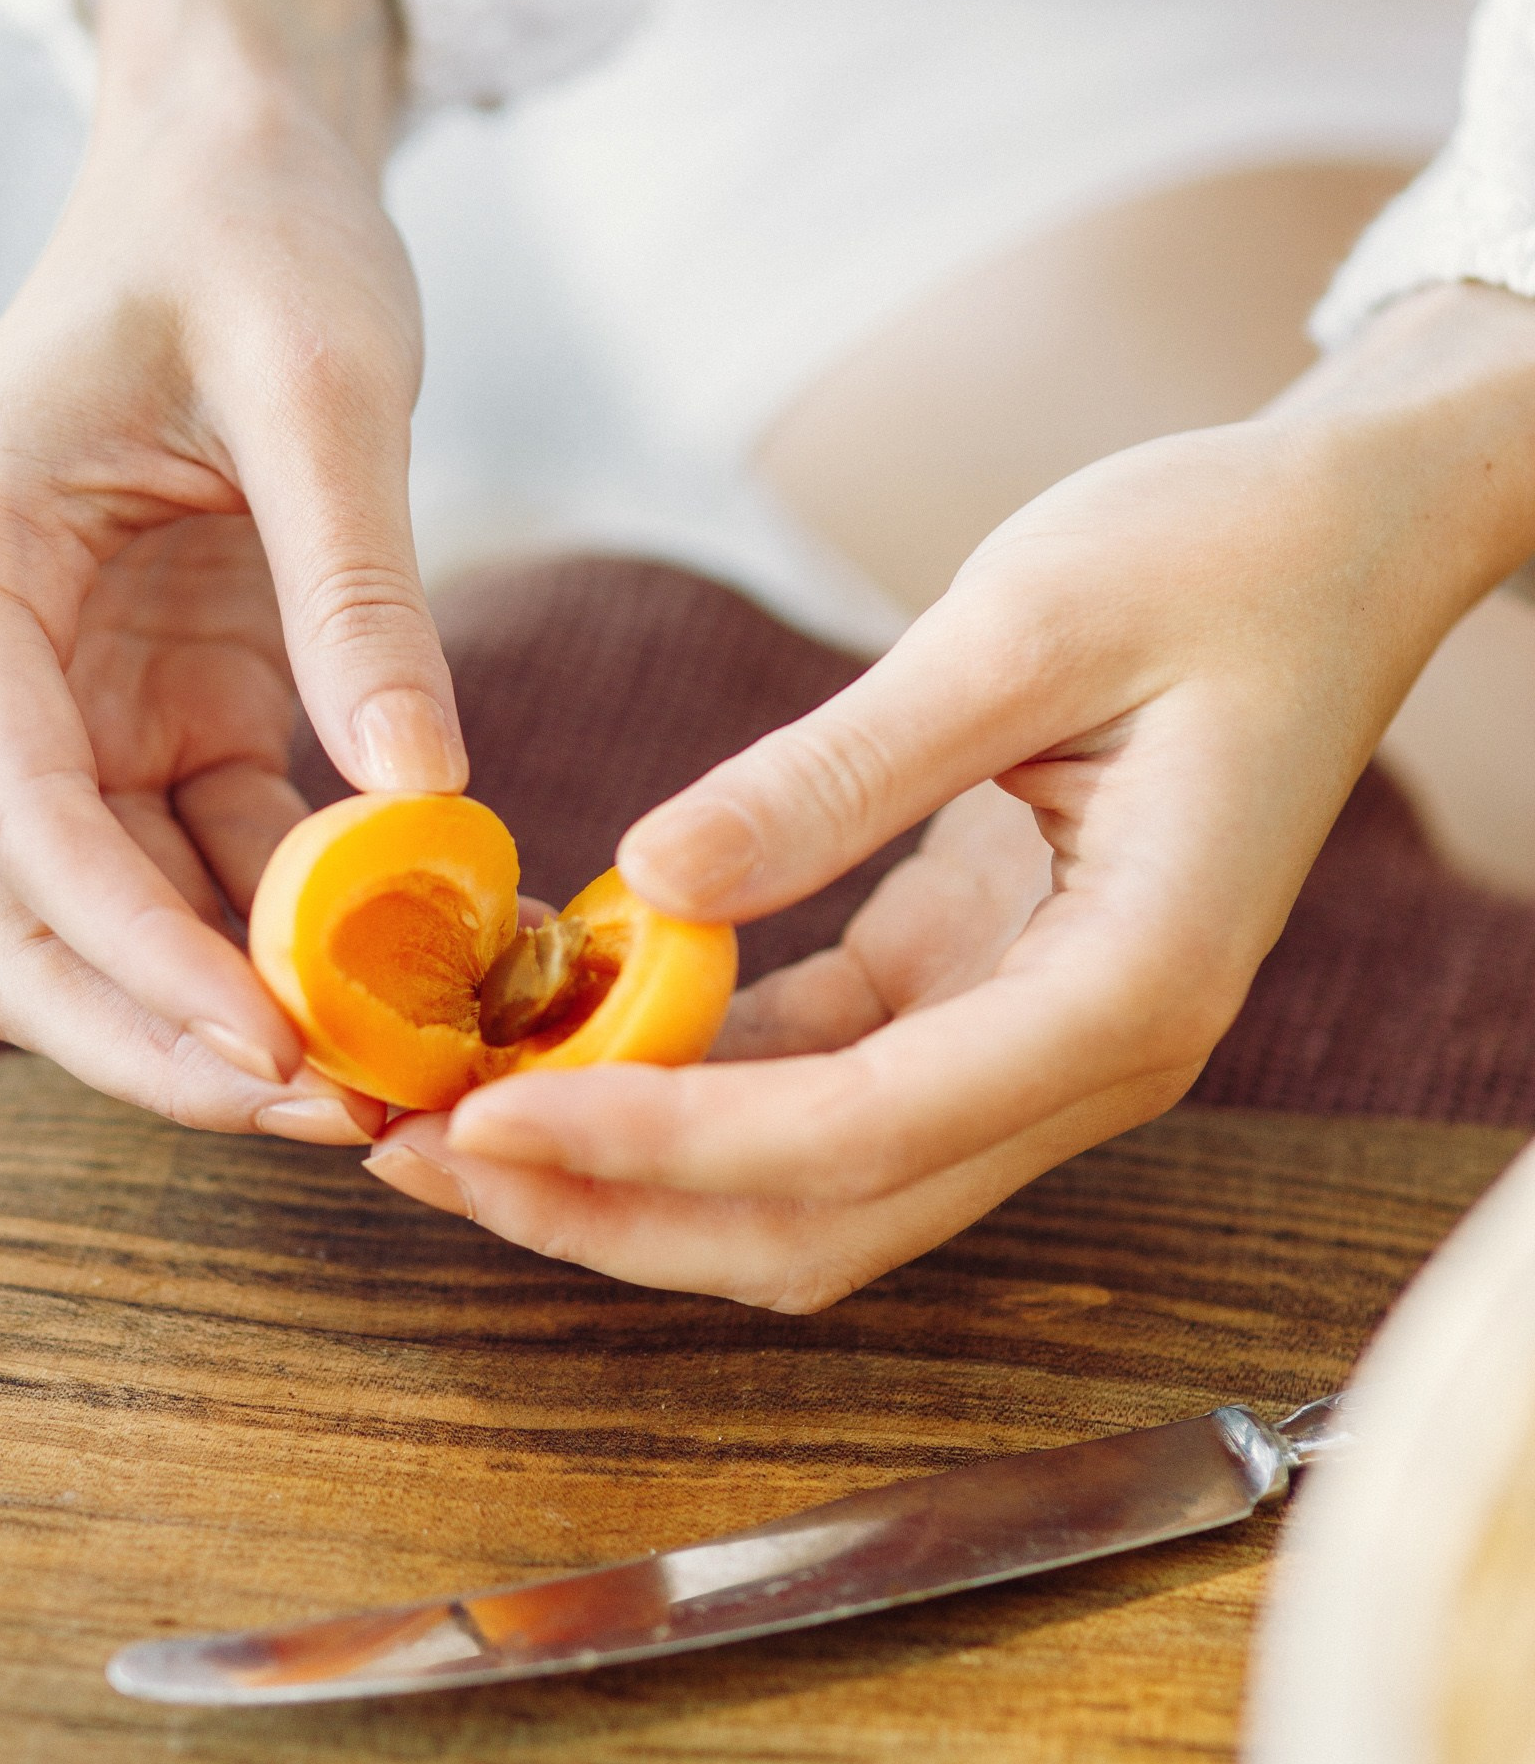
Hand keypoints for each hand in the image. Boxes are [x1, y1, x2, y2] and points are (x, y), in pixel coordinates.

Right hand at [0, 0, 462, 1140]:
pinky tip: (420, 974)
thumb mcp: (322, 376)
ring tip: (397, 1081)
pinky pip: (212, 869)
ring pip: (116, 923)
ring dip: (235, 1012)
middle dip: (163, 1039)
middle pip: (31, 921)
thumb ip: (356, 581)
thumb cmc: (257, 227)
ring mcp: (75, 702)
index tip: (272, 1053)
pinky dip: (296, 937)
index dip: (134, 957)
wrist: (247, 160)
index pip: (19, 815)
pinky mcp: (169, 714)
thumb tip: (424, 793)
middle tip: (339, 1118)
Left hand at [367, 289, 1534, 1302]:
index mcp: (1125, 988)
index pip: (855, 1131)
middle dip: (611, 1208)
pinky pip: (825, 1085)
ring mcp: (1041, 1041)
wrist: (1345, 541)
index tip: (485, 1113)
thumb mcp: (1024, 625)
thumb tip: (645, 882)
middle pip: (823, 1221)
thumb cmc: (1219, 558)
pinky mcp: (993, 992)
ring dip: (635, 1169)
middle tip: (419, 1153)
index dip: (656, 1142)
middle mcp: (1091, 1059)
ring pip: (814, 1185)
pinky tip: (567, 1029)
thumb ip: (837, 771)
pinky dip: (692, 1081)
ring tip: (455, 1113)